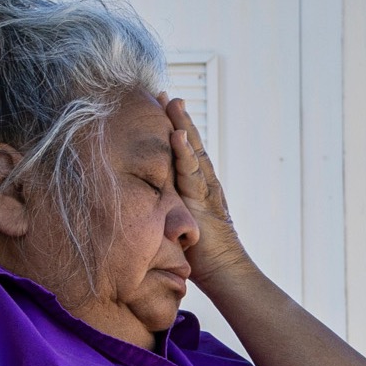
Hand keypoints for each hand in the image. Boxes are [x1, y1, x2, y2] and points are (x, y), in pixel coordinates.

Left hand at [166, 96, 250, 282]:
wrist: (226, 273)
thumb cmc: (201, 257)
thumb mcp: (177, 226)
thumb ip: (164, 212)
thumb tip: (139, 208)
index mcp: (196, 187)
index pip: (183, 153)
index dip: (173, 129)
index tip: (160, 106)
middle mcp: (203, 183)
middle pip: (189, 144)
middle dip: (177, 118)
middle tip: (163, 93)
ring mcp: (206, 190)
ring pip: (192, 152)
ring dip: (182, 125)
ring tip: (172, 102)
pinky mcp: (205, 200)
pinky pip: (192, 173)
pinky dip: (184, 153)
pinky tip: (177, 135)